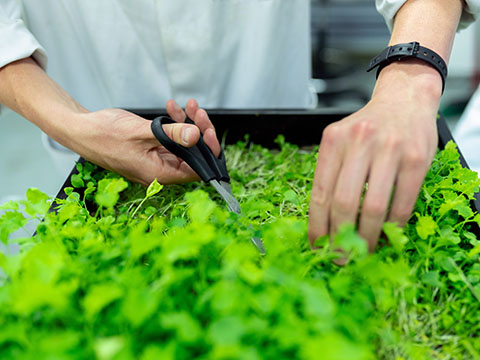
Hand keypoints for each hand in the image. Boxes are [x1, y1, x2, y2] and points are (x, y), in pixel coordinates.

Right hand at [69, 99, 219, 185]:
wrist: (81, 129)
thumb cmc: (103, 135)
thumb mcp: (142, 132)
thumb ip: (172, 134)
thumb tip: (196, 136)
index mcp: (159, 174)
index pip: (197, 170)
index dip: (207, 151)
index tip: (208, 131)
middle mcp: (160, 171)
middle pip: (192, 156)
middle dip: (199, 131)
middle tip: (198, 112)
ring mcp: (155, 161)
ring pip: (183, 145)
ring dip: (187, 124)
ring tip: (187, 106)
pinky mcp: (151, 151)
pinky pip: (170, 140)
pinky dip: (174, 125)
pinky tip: (172, 108)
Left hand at [308, 60, 440, 251]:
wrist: (403, 99)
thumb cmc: (367, 128)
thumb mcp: (340, 141)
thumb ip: (331, 174)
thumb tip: (323, 222)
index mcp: (333, 140)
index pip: (320, 193)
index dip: (317, 226)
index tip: (317, 246)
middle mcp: (359, 142)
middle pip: (344, 203)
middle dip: (340, 237)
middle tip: (340, 256)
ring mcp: (390, 149)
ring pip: (374, 207)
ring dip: (366, 237)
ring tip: (362, 252)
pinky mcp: (417, 158)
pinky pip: (402, 202)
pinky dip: (392, 225)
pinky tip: (386, 234)